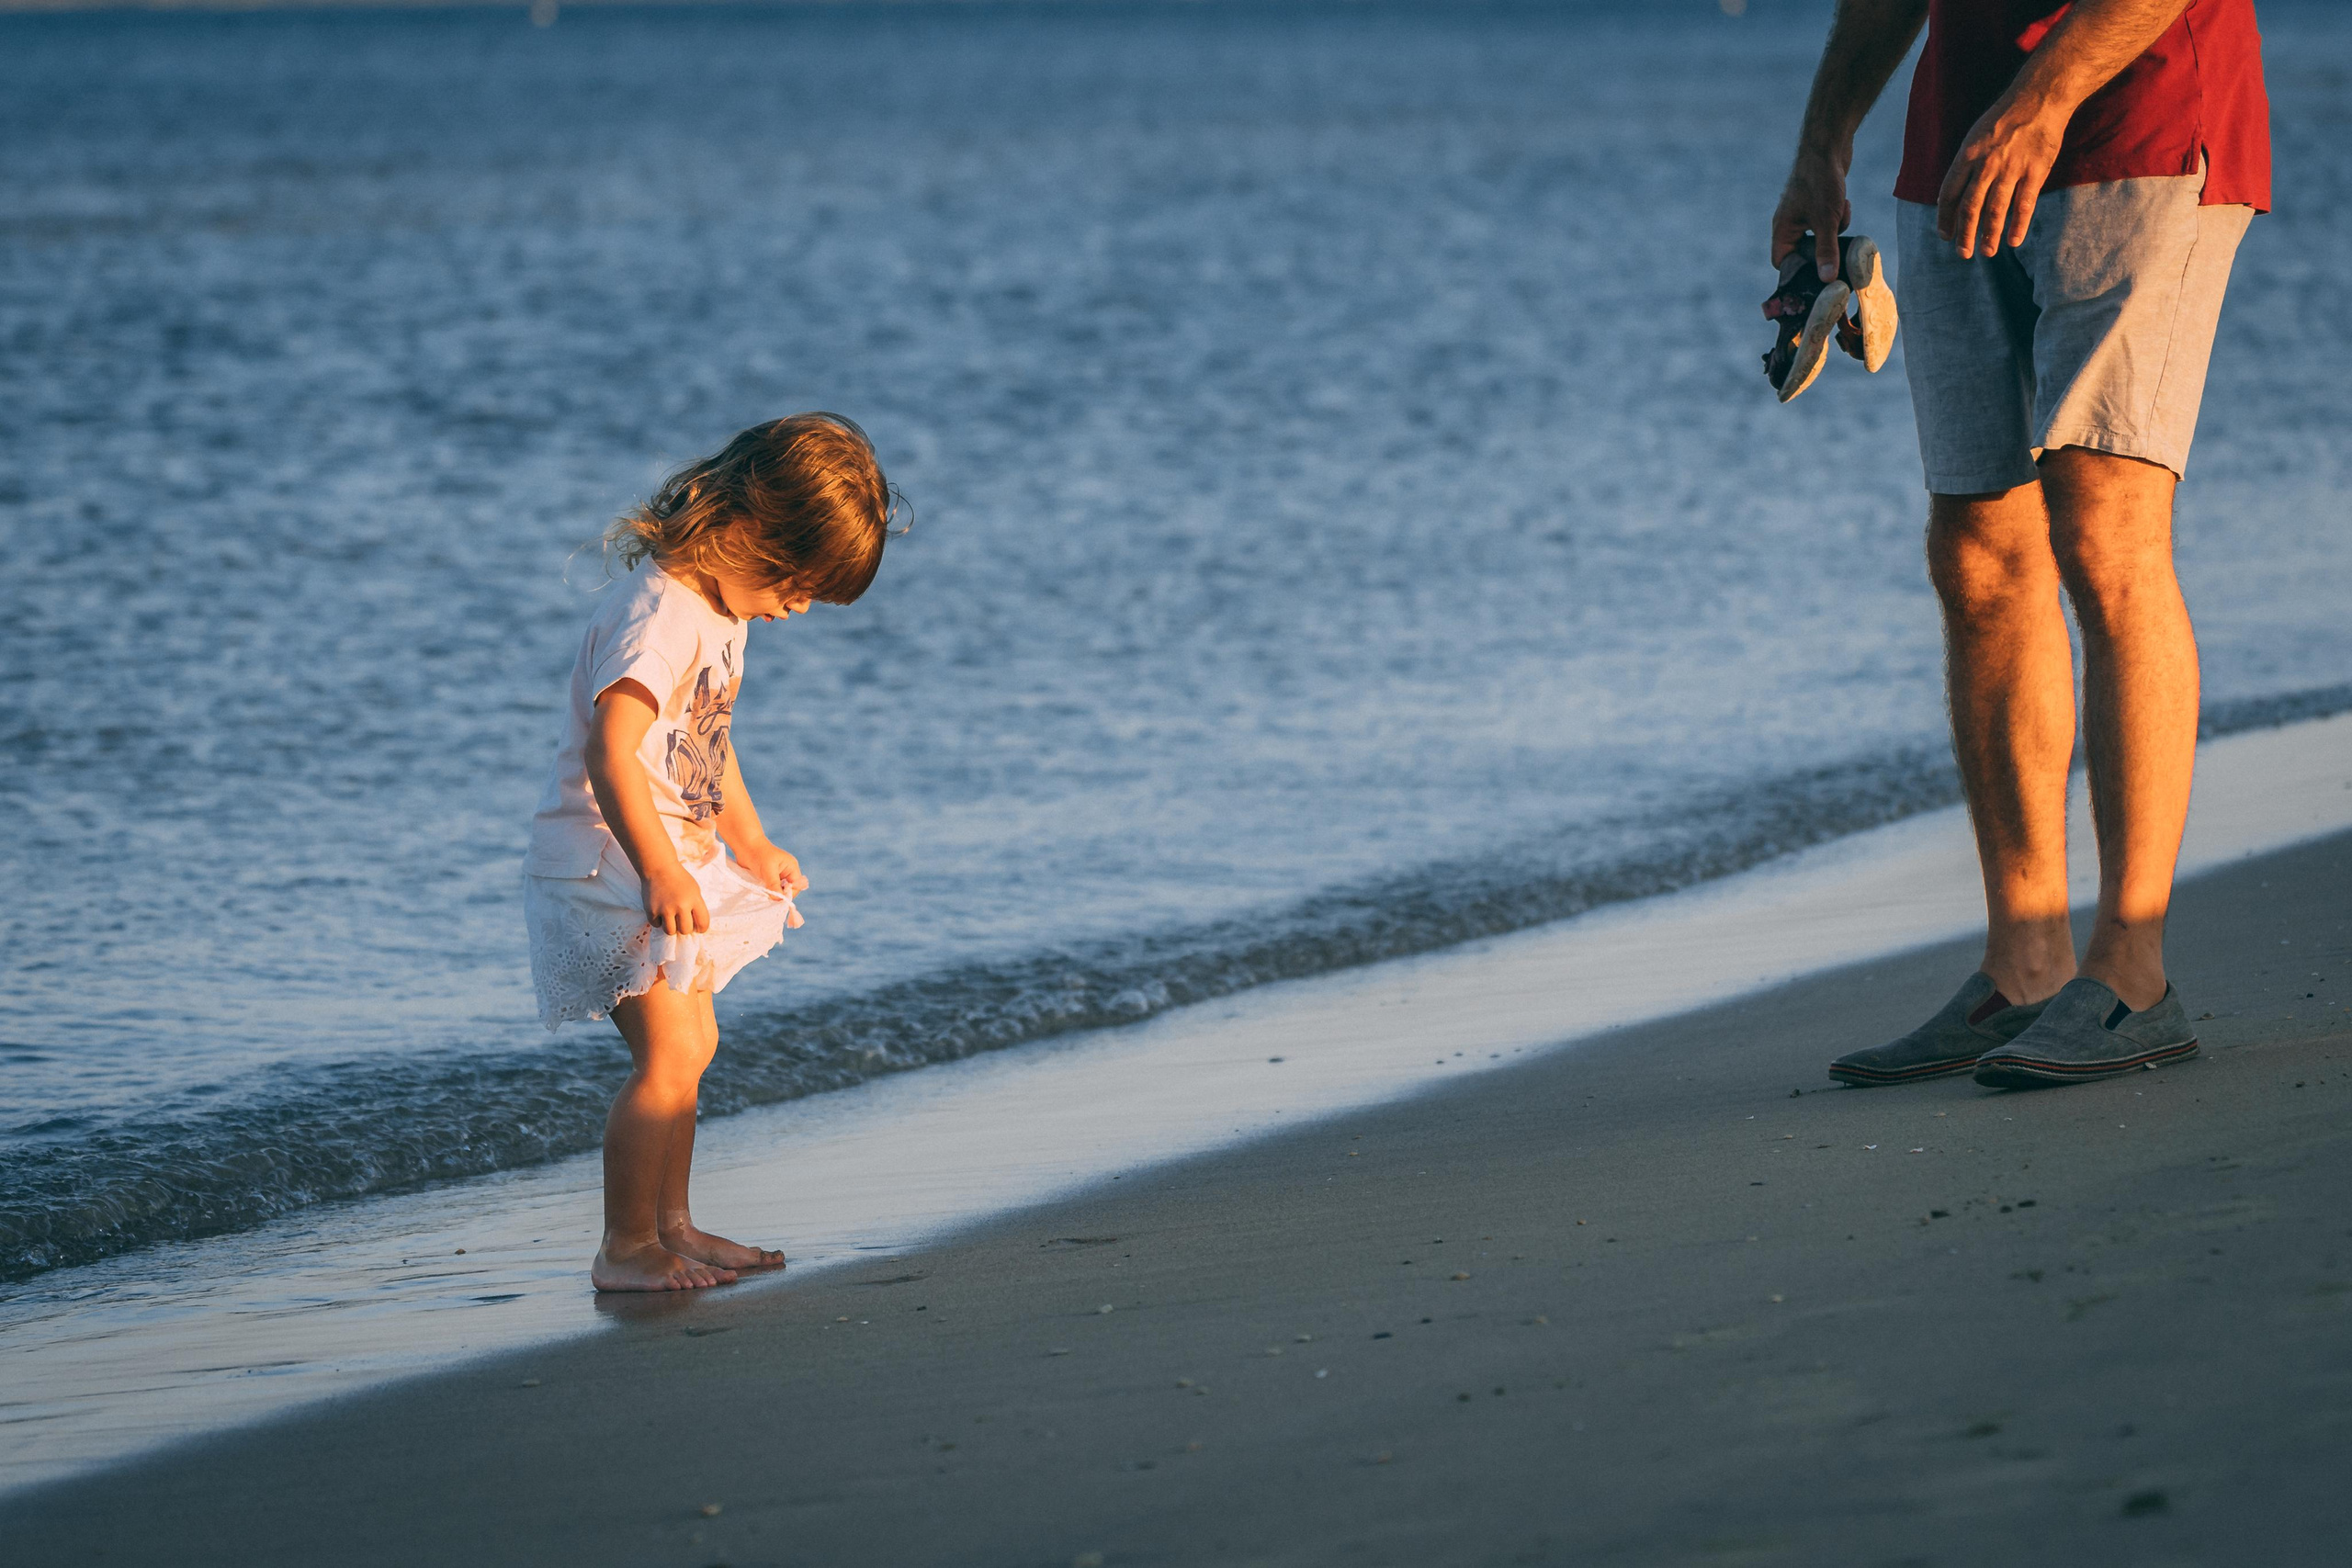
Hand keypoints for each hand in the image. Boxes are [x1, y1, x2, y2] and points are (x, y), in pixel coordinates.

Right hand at [643, 863, 709, 935]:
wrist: (659, 868)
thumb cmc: (679, 879)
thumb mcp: (694, 890)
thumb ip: (696, 907)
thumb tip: (695, 927)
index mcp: (694, 899)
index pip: (703, 923)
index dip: (701, 928)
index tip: (697, 927)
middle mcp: (681, 905)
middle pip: (685, 930)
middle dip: (684, 927)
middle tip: (680, 920)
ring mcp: (665, 909)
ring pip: (670, 931)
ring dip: (671, 927)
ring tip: (670, 917)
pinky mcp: (651, 910)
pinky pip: (656, 925)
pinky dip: (658, 921)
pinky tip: (660, 911)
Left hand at [732, 838, 808, 898]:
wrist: (745, 846)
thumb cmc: (759, 854)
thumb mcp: (768, 870)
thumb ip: (774, 885)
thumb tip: (778, 900)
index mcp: (791, 868)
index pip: (796, 886)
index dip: (789, 894)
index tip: (777, 898)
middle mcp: (786, 873)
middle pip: (788, 890)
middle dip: (780, 895)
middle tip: (769, 898)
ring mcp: (776, 876)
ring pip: (778, 891)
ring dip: (771, 894)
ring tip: (764, 895)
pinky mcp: (767, 879)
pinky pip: (770, 890)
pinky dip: (766, 893)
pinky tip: (760, 892)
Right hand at [1772, 150, 1850, 282]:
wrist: (1828, 146)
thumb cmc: (1820, 181)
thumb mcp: (1826, 221)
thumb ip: (1826, 251)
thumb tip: (1827, 279)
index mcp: (1782, 228)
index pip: (1782, 262)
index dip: (1797, 271)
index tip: (1816, 276)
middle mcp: (1789, 222)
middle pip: (1804, 251)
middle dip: (1823, 248)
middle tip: (1837, 247)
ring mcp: (1803, 213)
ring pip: (1820, 236)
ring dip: (1834, 231)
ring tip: (1840, 213)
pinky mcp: (1817, 205)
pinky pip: (1828, 222)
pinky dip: (1838, 217)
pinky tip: (1843, 203)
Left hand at [1936, 98, 2065, 257]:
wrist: (2040, 97)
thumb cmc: (2005, 118)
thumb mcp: (1976, 136)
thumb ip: (1966, 165)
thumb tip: (1956, 194)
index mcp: (1967, 155)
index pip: (1949, 193)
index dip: (1945, 218)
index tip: (1945, 235)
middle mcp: (1987, 164)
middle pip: (1970, 207)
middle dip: (1964, 234)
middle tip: (1963, 254)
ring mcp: (2012, 167)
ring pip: (1996, 209)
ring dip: (1989, 235)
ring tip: (1986, 252)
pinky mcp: (2036, 169)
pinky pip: (2024, 203)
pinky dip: (2018, 224)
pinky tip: (2014, 241)